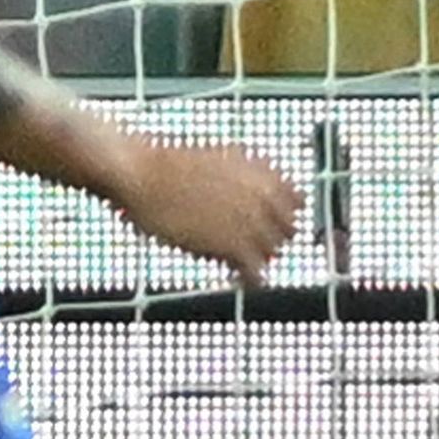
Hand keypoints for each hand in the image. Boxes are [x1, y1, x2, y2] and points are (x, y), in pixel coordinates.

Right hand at [106, 141, 299, 282]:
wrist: (142, 176)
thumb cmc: (169, 165)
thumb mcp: (222, 158)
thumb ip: (249, 173)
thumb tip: (263, 182)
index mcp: (264, 174)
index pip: (296, 201)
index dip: (281, 214)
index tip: (269, 223)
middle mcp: (264, 197)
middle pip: (287, 230)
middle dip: (272, 238)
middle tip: (253, 247)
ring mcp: (250, 222)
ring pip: (272, 252)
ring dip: (259, 258)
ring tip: (243, 264)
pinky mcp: (232, 247)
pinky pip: (256, 272)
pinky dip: (251, 279)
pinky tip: (241, 280)